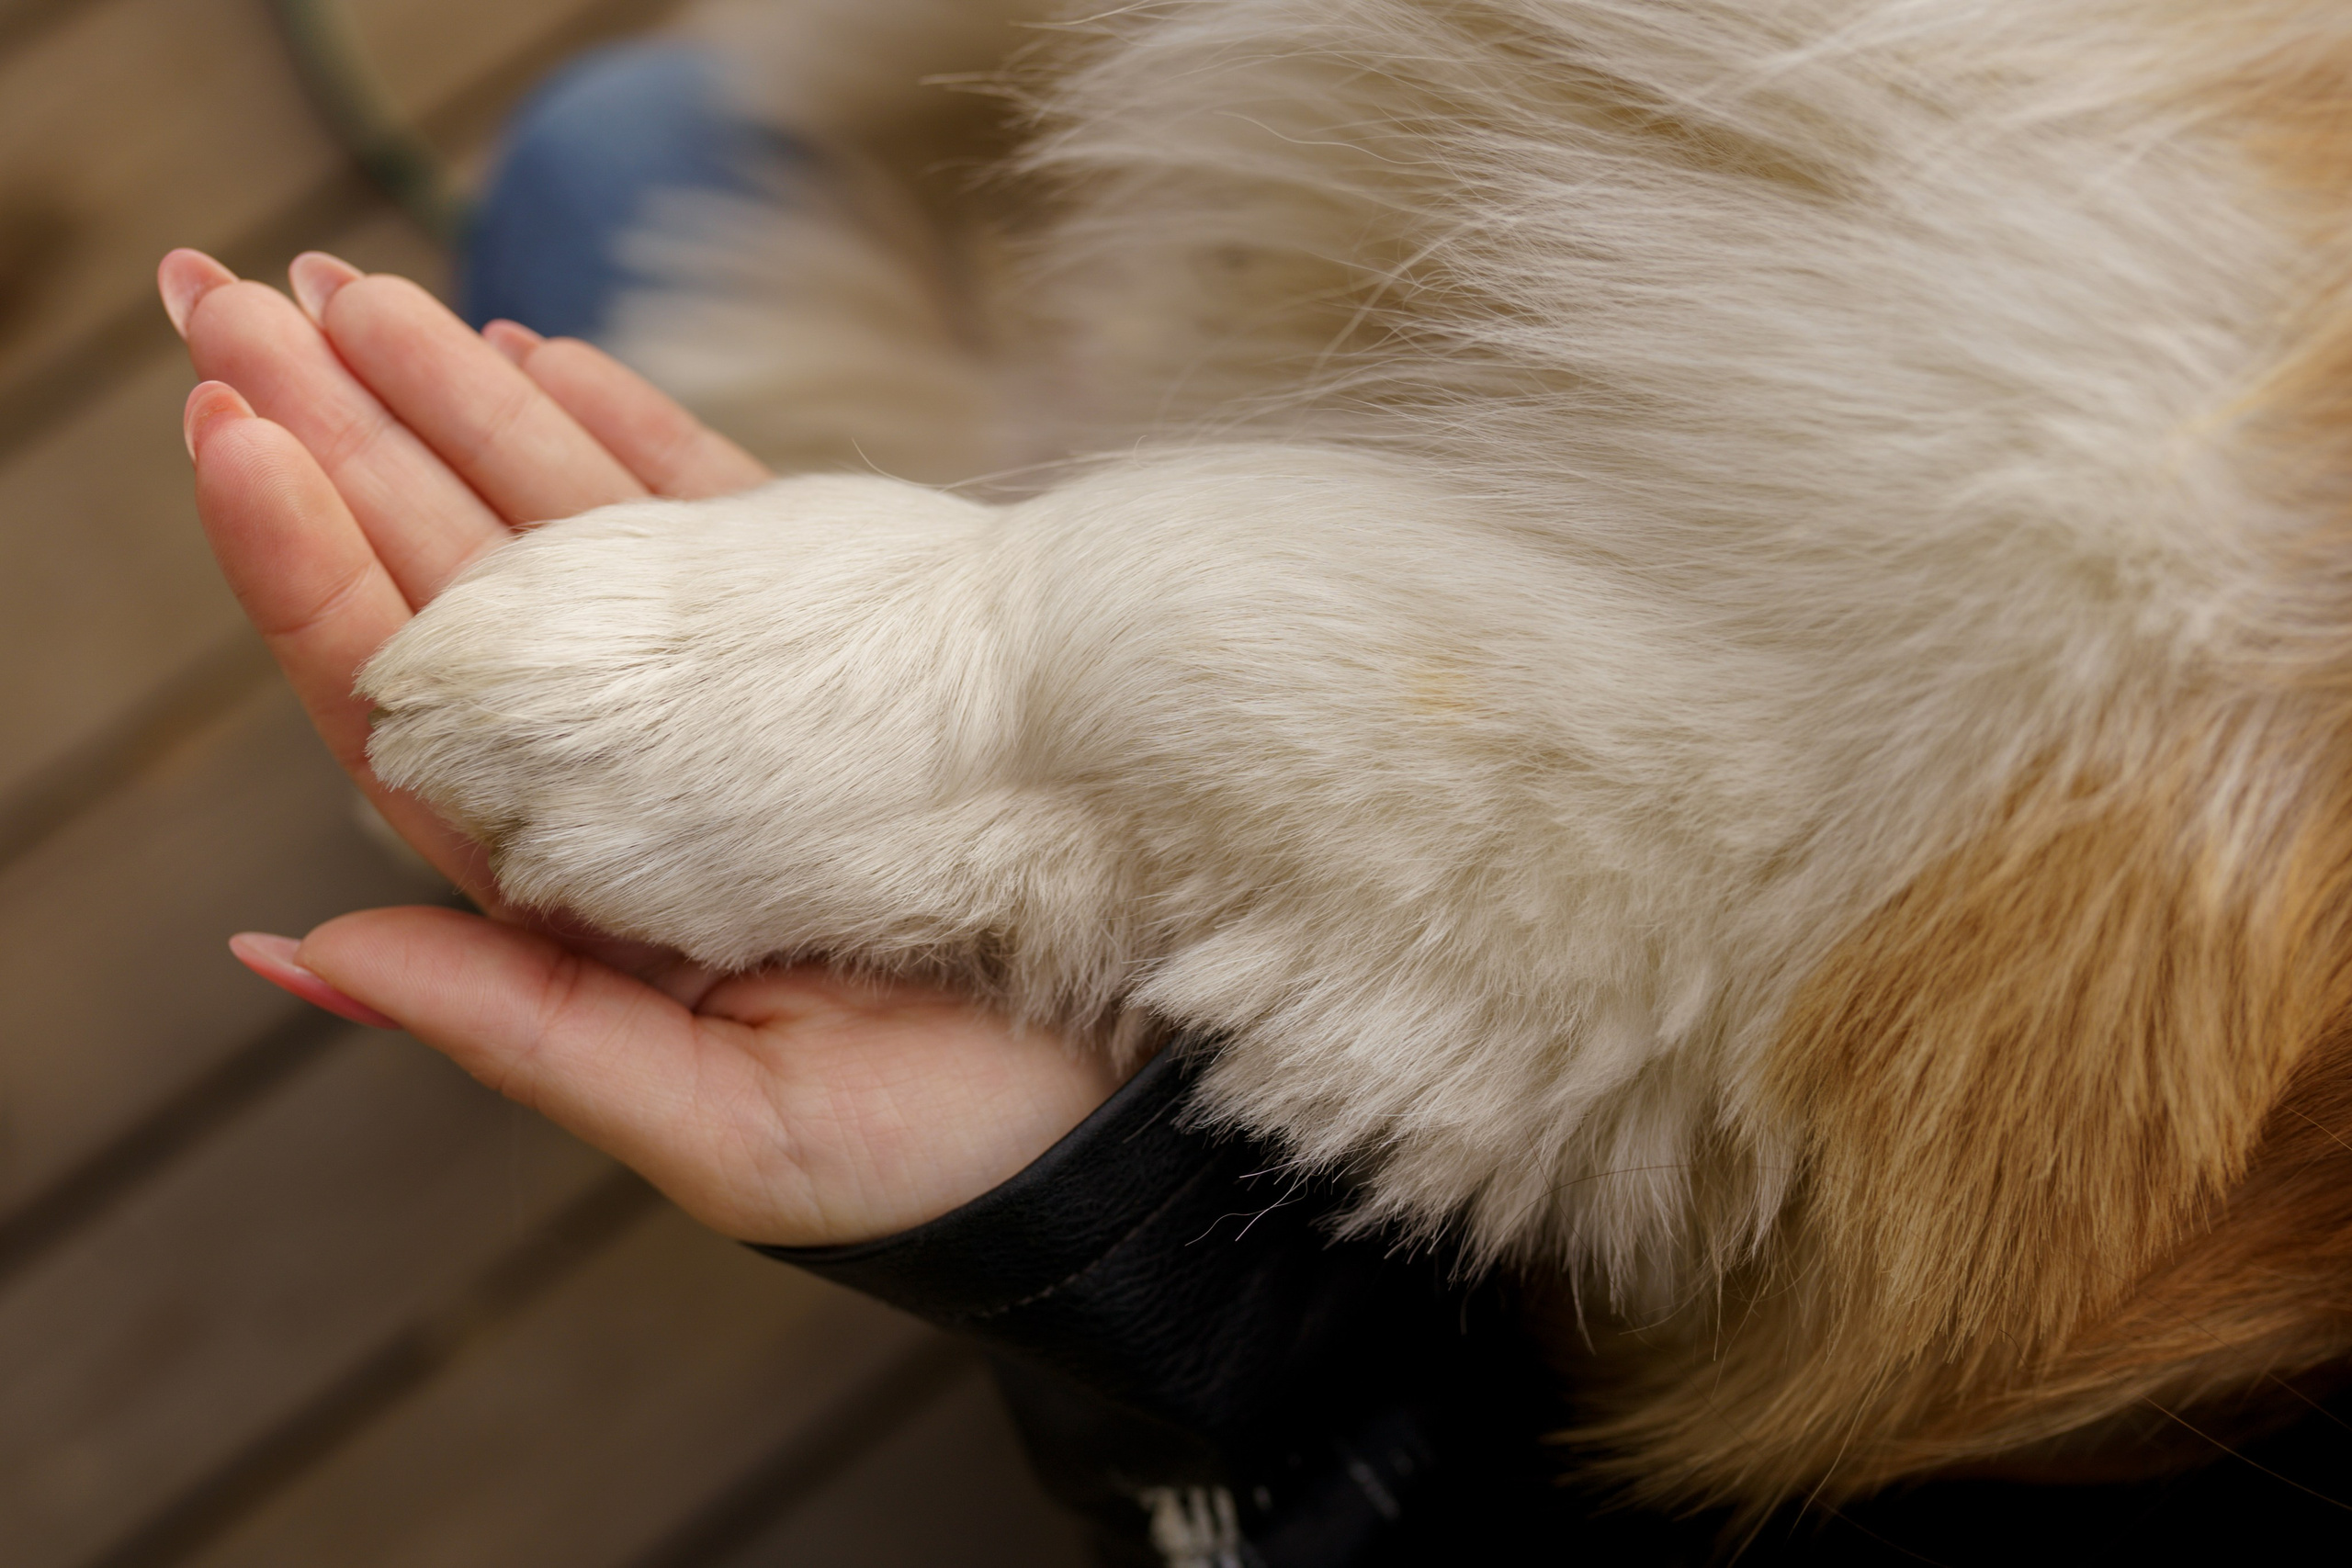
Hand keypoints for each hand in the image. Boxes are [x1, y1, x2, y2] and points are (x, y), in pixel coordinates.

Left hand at [160, 249, 1127, 1245]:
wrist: (1121, 1103)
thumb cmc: (928, 1155)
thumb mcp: (715, 1131)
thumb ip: (526, 1032)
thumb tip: (305, 948)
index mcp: (573, 893)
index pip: (402, 714)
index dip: (308, 575)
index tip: (232, 433)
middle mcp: (627, 785)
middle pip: (453, 593)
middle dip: (341, 444)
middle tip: (230, 299)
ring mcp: (731, 709)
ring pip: (568, 534)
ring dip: (460, 407)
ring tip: (356, 289)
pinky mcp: (843, 652)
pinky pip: (717, 522)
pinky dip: (631, 435)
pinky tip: (544, 353)